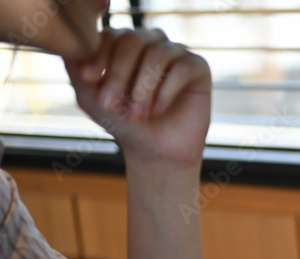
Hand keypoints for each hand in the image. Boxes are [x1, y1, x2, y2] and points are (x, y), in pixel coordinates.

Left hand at [64, 28, 210, 166]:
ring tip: (138, 114)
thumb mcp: (90, 96)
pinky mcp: (198, 67)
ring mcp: (175, 52)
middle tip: (111, 104)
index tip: (89, 79)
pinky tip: (158, 111)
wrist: (156, 152)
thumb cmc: (123, 123)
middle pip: (132, 40)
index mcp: (123, 42)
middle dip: (119, 73)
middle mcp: (150, 41)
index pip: (109, 34)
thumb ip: (76, 68)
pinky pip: (182, 68)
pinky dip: (166, 91)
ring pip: (157, 53)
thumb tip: (71, 45)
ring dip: (143, 87)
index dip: (98, 55)